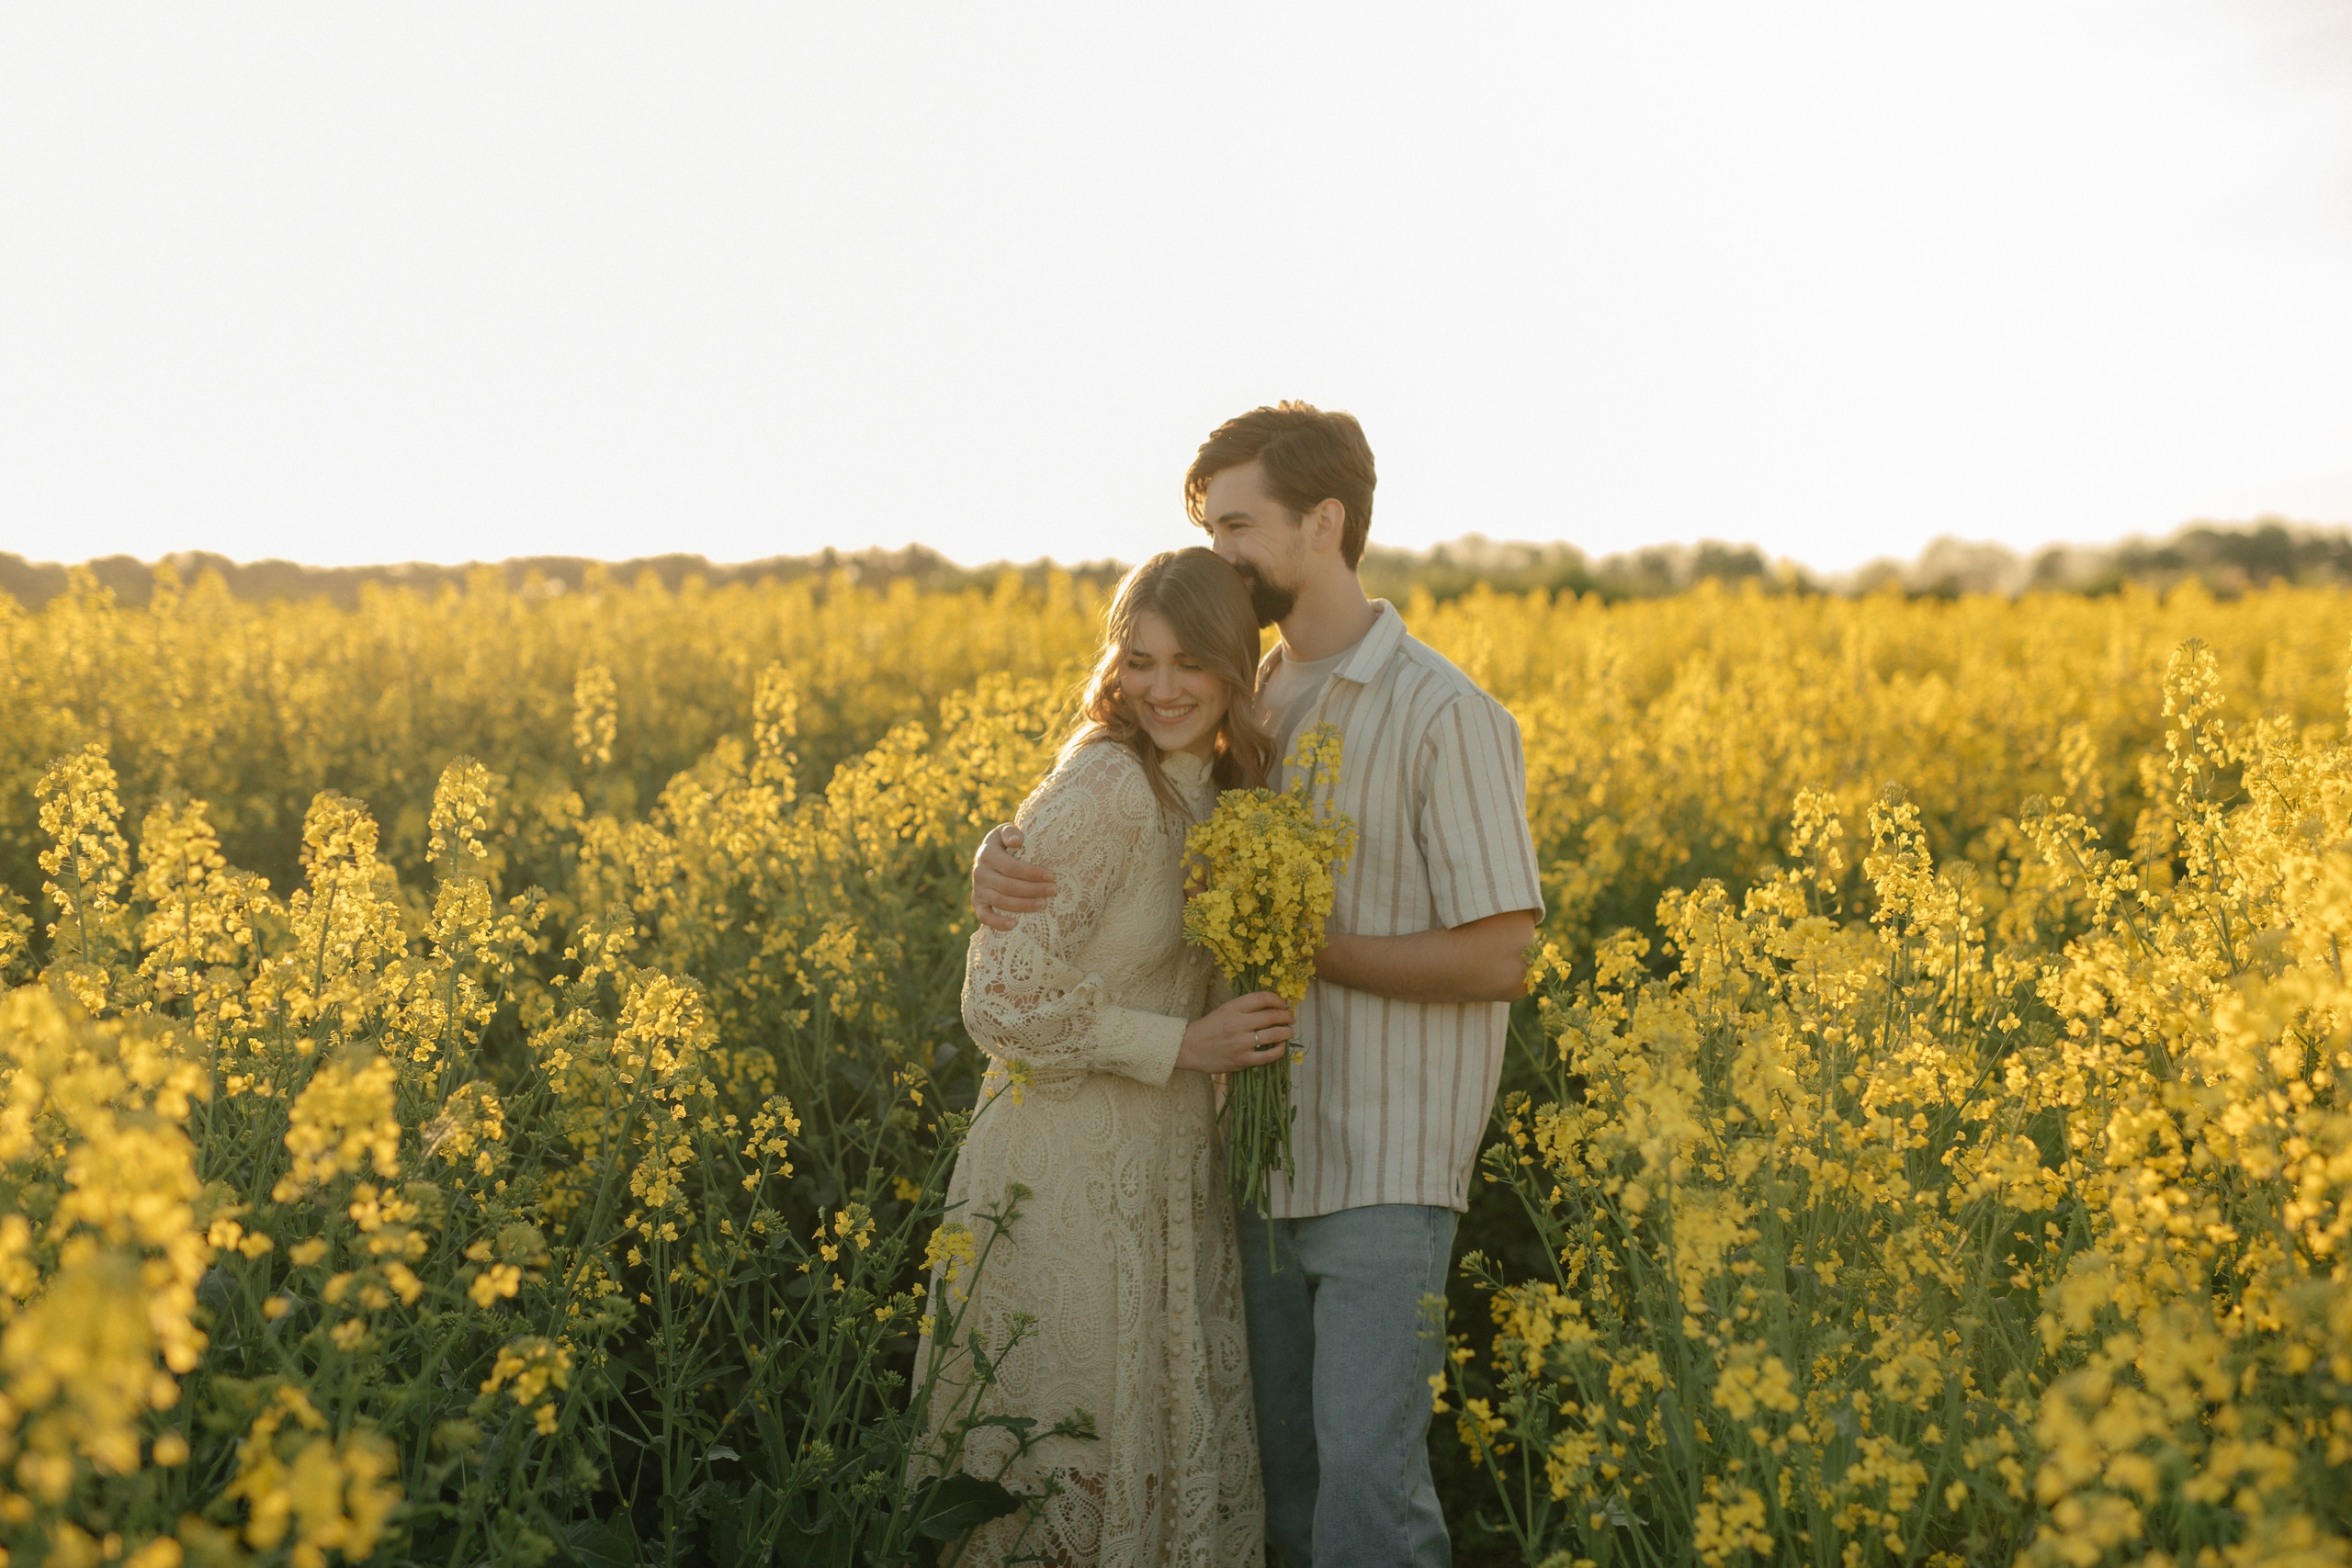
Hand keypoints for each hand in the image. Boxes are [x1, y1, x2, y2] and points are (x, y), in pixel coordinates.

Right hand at [972, 825, 1055, 931]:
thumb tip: (1017, 841)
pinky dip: (997, 922)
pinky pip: (984, 916)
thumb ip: (1010, 831)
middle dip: (1032, 890)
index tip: (1050, 876)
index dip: (1031, 873)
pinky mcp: (977, 903)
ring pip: (1000, 901)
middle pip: (1007, 886)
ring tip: (1043, 905)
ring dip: (1023, 905)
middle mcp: (979, 872)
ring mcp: (977, 889)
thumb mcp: (1005, 831)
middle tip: (1052, 891)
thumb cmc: (1004, 843)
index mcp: (986, 853)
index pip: (1010, 866)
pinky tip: (1014, 925)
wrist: (988, 856)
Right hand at [1175, 992, 1295, 1074]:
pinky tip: (1281, 1047)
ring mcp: (1240, 1043)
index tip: (1283, 1004)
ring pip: (1274, 1035)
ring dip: (1287, 1032)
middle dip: (1287, 1016)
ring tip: (1289, 1031)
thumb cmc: (1209, 1028)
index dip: (1278, 1000)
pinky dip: (1279, 1050)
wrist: (1188, 1048)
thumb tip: (1273, 1006)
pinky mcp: (1241, 1060)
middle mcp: (1238, 1023)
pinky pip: (1268, 1055)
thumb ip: (1245, 1008)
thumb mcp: (1224, 1010)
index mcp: (1233, 1007)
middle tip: (1291, 1018)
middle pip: (1272, 1016)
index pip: (1263, 998)